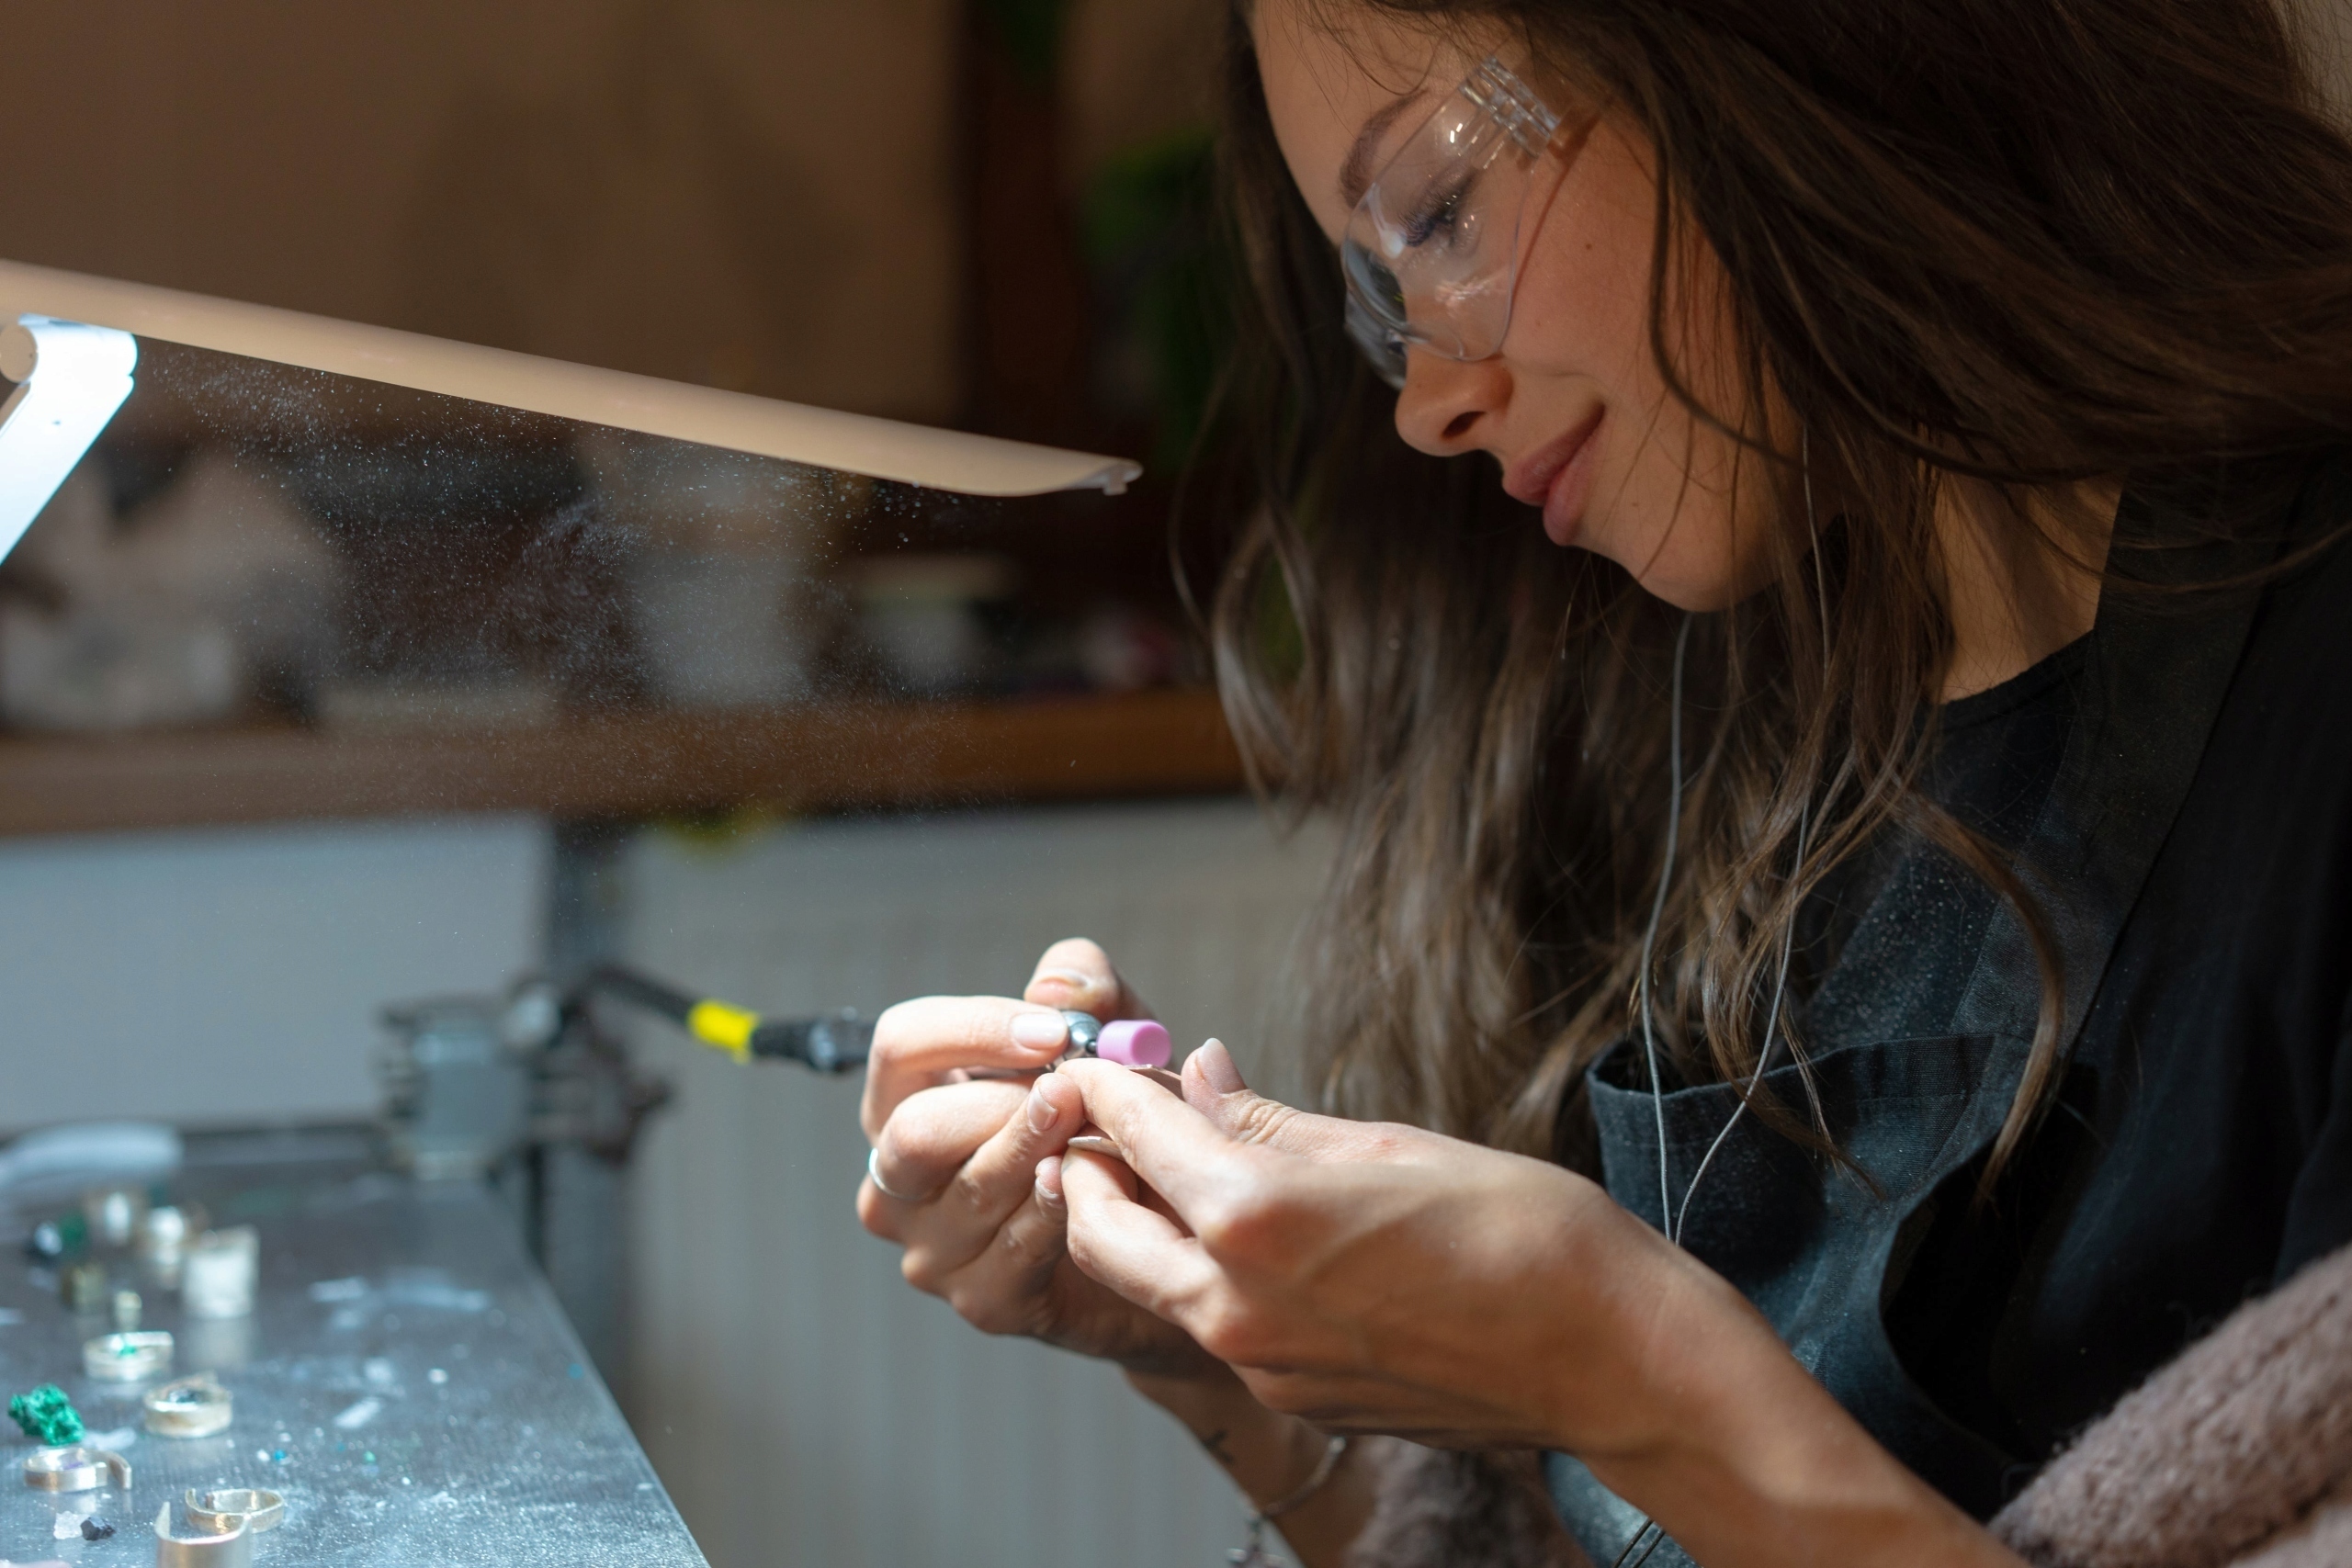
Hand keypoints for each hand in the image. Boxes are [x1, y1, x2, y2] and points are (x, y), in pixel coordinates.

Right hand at [855, 939, 1221, 1377]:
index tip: (1054, 1033)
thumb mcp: (1110, 1037)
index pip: (901, 1044)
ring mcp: (933, 1245)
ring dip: (1041, 1154)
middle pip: (916, 1131)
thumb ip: (1088, 990)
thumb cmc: (1113, 1118)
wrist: (1162, 1231)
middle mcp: (899, 1175)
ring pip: (971, 1191)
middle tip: (1074, 1091)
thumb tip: (1056, 988)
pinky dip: (1060, 1212)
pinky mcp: (983, 1299)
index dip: (974, 1030)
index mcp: (908, 1099)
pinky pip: (1014, 1249)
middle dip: (1003, 1104)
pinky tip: (1094, 1187)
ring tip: (1099, 1131)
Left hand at [1055, 1039, 1681, 1452]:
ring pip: (1150, 1284)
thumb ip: (1270, 1120)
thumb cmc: (1519, 1228)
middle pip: (1097, 1229)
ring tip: (1176, 1166)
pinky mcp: (1291, 1397)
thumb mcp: (1386, 1143)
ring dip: (1139, 1224)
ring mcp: (1259, 1364)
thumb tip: (1201, 1073)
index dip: (1104, 1088)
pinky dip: (1203, 1271)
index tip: (1098, 1062)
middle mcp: (1235, 1304)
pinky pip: (1214, 1324)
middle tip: (1107, 1122)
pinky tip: (1252, 1231)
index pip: (1133, 1136)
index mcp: (1254, 1219)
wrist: (1605, 1354)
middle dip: (1085, 1169)